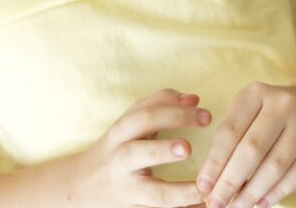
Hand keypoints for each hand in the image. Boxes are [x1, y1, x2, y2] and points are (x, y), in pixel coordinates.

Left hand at [67, 90, 210, 207]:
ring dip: (170, 112)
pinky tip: (189, 99)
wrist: (83, 182)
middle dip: (162, 149)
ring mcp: (117, 138)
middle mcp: (120, 164)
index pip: (158, 194)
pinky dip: (164, 98)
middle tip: (187, 147)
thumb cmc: (122, 201)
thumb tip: (212, 206)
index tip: (208, 191)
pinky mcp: (120, 120)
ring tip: (202, 112)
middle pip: (138, 153)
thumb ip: (178, 204)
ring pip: (137, 120)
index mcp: (128, 191)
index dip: (184, 193)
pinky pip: (140, 105)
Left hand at [199, 81, 295, 207]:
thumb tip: (213, 179)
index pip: (229, 132)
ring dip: (253, 191)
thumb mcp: (250, 110)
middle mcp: (281, 104)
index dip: (214, 162)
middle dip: (231, 181)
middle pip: (251, 150)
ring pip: (275, 165)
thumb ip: (232, 138)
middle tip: (217, 203)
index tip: (203, 186)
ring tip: (237, 207)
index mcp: (255, 93)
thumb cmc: (273, 111)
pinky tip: (262, 203)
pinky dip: (278, 191)